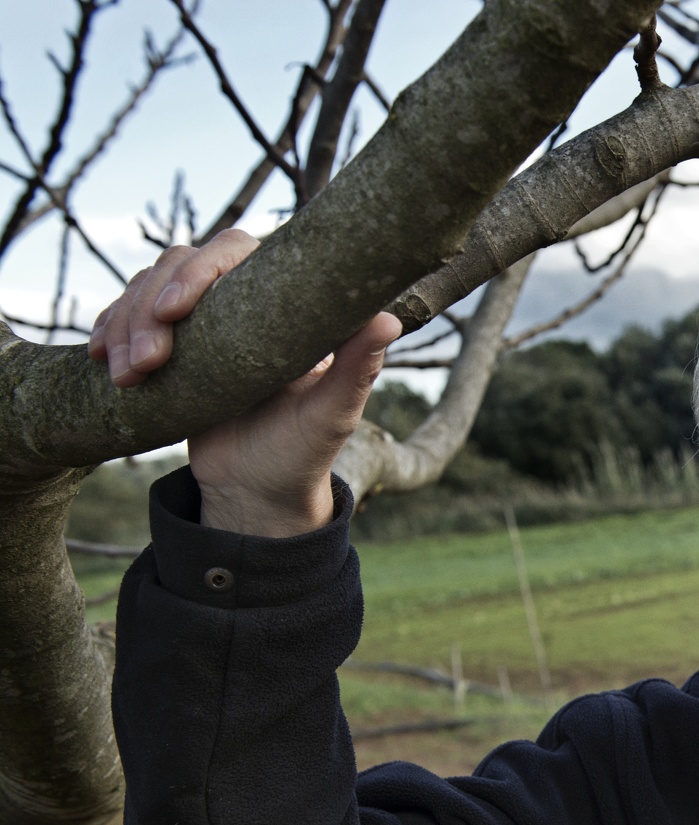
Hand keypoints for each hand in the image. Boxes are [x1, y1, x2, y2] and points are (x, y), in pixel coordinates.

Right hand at [88, 230, 400, 536]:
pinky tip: (102, 359)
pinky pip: (127, 316)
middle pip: (180, 262)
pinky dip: (109, 330)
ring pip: (145, 286)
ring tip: (126, 377)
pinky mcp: (170, 344)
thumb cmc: (304, 453)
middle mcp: (242, 302)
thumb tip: (386, 320)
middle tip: (146, 362)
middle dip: (149, 306)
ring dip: (125, 324)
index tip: (175, 311)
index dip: (198, 270)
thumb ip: (356, 369)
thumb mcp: (331, 416)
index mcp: (283, 304)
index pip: (234, 250)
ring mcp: (202, 321)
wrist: (258, 492)